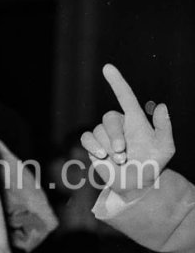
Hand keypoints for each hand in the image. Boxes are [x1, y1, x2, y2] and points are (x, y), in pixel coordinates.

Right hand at [80, 64, 174, 198]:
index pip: (125, 96)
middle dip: (115, 136)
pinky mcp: (93, 146)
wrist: (136, 184)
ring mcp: (105, 136)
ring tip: (119, 161)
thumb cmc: (153, 165)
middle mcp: (119, 125)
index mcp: (135, 120)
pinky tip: (101, 156)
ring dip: (108, 147)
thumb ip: (165, 128)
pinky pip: (86, 138)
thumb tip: (161, 106)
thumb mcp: (166, 148)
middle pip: (110, 118)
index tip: (107, 68)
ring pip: (98, 131)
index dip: (116, 81)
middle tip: (123, 153)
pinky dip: (92, 146)